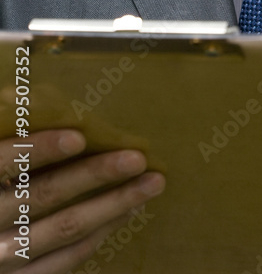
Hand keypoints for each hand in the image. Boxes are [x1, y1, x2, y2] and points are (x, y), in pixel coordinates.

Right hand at [0, 130, 164, 272]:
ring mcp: (6, 256)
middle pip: (46, 195)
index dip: (39, 149)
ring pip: (65, 227)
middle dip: (95, 174)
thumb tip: (30, 99)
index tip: (79, 137)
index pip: (6, 161)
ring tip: (151, 183)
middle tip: (137, 158)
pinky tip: (128, 211)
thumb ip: (11, 139)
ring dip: (113, 204)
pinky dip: (100, 233)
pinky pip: (67, 258)